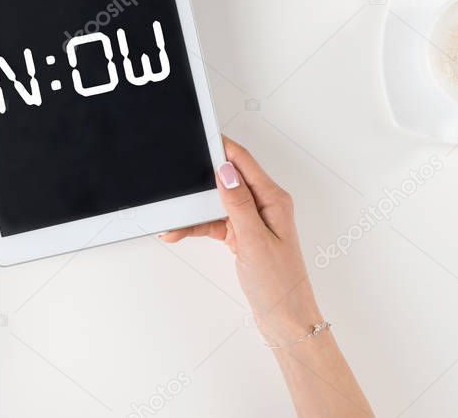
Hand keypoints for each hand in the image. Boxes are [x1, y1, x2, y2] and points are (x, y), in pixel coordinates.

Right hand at [161, 137, 321, 345]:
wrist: (285, 320)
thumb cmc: (279, 284)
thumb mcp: (254, 241)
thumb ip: (238, 203)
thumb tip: (224, 170)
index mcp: (273, 199)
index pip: (242, 162)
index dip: (220, 147)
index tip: (198, 136)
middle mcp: (263, 205)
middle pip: (225, 179)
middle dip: (198, 180)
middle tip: (176, 180)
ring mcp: (252, 220)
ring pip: (216, 203)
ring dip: (193, 210)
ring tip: (172, 219)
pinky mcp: (242, 235)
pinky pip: (214, 222)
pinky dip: (197, 226)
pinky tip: (179, 231)